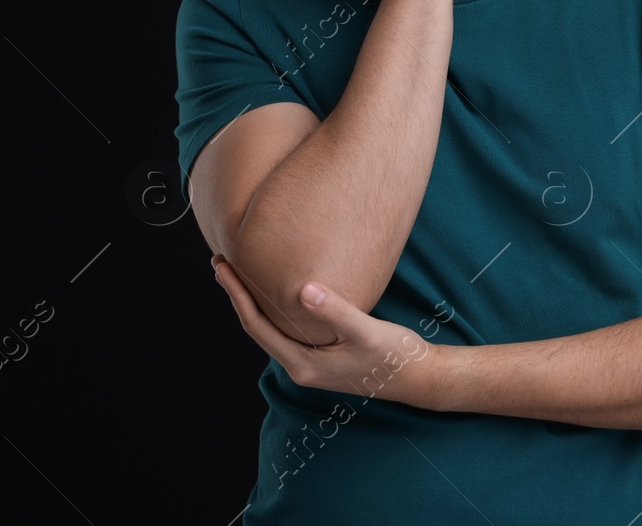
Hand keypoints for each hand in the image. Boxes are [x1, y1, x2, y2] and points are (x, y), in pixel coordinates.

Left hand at [213, 254, 434, 405]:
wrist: (419, 378)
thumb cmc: (395, 356)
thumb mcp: (366, 332)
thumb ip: (335, 311)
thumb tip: (303, 289)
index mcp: (302, 364)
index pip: (256, 325)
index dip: (237, 295)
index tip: (222, 267)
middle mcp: (300, 367)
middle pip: (257, 327)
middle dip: (238, 295)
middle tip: (223, 262)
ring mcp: (311, 363)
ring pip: (271, 329)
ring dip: (255, 302)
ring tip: (244, 274)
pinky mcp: (322, 357)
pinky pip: (288, 330)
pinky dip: (276, 309)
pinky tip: (280, 293)